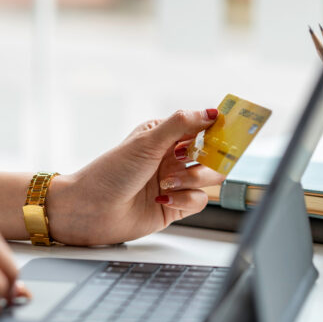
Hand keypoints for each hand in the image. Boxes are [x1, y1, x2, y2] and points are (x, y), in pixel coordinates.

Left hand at [49, 109, 224, 244]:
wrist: (88, 210)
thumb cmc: (110, 172)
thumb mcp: (146, 142)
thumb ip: (181, 124)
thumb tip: (211, 112)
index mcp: (164, 136)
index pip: (201, 127)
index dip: (218, 128)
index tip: (234, 128)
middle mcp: (171, 158)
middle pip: (212, 154)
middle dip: (210, 158)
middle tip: (200, 160)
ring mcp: (174, 183)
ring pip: (208, 178)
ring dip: (192, 180)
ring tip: (167, 182)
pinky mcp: (174, 206)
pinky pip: (198, 201)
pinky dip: (185, 199)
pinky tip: (164, 198)